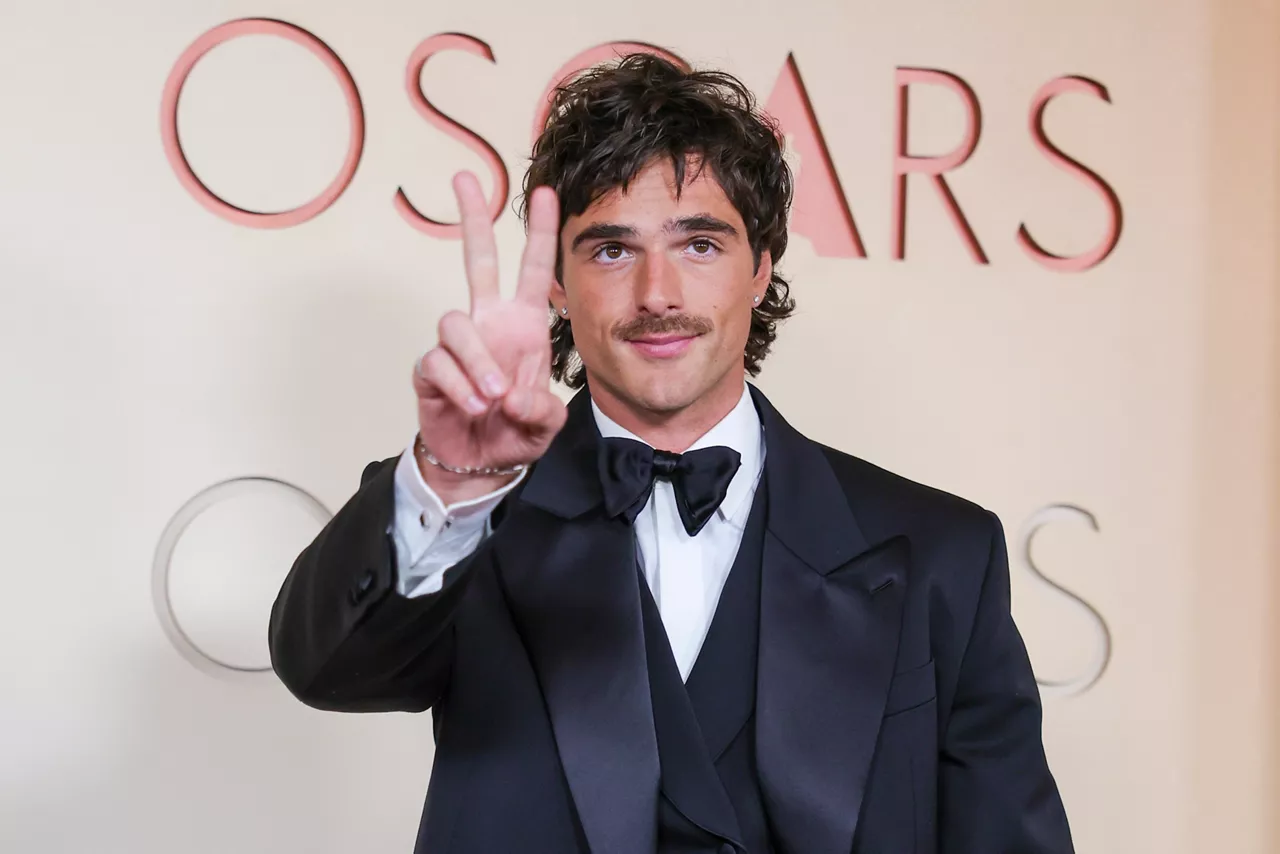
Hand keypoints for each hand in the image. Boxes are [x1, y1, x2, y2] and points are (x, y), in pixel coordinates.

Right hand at [411, 172, 567, 502]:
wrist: (481, 465)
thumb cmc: (516, 433)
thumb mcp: (545, 425)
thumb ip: (541, 410)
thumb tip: (512, 397)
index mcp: (524, 325)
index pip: (533, 270)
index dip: (540, 233)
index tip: (546, 192)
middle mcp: (488, 324)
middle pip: (476, 260)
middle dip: (472, 218)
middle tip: (463, 178)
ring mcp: (458, 345)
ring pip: (455, 323)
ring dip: (477, 361)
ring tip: (494, 398)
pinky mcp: (430, 369)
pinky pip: (437, 362)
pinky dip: (458, 385)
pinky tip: (474, 406)